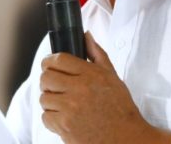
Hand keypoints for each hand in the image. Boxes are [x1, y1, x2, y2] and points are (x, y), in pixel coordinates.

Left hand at [40, 32, 170, 143]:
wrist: (126, 137)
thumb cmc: (120, 107)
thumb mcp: (112, 76)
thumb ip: (97, 53)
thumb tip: (86, 36)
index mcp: (90, 74)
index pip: (58, 59)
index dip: (50, 60)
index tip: (49, 65)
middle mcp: (79, 89)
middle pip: (46, 77)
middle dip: (47, 80)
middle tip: (54, 84)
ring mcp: (70, 109)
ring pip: (44, 97)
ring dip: (50, 100)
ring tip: (62, 103)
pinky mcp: (65, 126)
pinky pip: (45, 117)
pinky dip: (51, 118)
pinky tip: (64, 116)